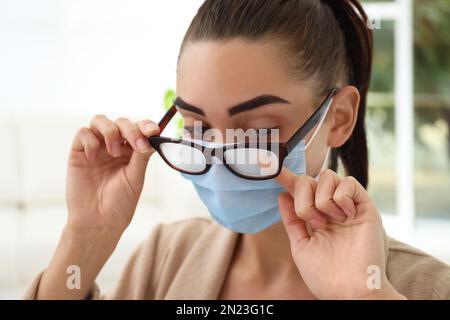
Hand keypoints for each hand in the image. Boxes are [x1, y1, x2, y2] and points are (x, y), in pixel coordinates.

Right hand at [66, 115, 159, 238]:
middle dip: (131, 129)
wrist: (97, 222)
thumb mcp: (135, 178)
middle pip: (121, 122)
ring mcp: (96, 148)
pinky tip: (93, 158)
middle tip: (137, 145)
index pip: (139, 129)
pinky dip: (90, 141)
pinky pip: (82, 133)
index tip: (153, 131)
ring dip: (110, 131)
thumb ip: (141, 156)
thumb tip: (152, 137)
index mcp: (131, 152)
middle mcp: (114, 147)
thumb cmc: (119, 204)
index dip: (146, 125)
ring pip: (100, 121)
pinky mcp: (78, 152)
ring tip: (113, 152)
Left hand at [277, 168, 403, 299]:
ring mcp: (348, 207)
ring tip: (328, 222)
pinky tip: (344, 216)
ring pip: (328, 176)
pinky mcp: (365, 207)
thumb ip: (292, 220)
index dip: (287, 179)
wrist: (348, 291)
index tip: (273, 170)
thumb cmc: (325, 275)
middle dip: (303, 196)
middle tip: (312, 221)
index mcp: (318, 218)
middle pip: (310, 179)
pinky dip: (340, 196)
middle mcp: (332, 209)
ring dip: (321, 198)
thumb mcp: (301, 245)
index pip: (301, 191)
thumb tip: (282, 195)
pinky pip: (349, 182)